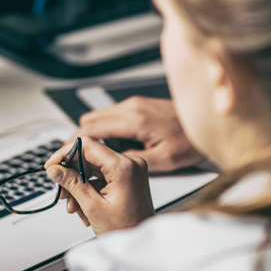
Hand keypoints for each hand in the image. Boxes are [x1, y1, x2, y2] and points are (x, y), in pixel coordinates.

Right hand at [44, 137, 153, 234]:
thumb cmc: (126, 229)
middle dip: (72, 174)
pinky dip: (90, 189)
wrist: (141, 244)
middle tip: (61, 191)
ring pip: (94, 168)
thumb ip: (72, 183)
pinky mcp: (128, 178)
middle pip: (90, 157)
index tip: (52, 166)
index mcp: (124, 167)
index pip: (88, 145)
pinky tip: (84, 207)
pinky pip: (102, 177)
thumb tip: (54, 169)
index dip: (65, 153)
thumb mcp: (93, 207)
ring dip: (79, 185)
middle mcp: (130, 163)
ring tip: (74, 206)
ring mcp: (130, 170)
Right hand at [78, 97, 202, 172]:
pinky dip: (105, 131)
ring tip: (95, 159)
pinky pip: (111, 117)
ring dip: (92, 137)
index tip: (63, 158)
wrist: (208, 121)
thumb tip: (106, 165)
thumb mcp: (162, 160)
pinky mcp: (138, 106)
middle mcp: (131, 107)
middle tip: (75, 162)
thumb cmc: (190, 141)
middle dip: (78, 142)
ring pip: (98, 117)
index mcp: (134, 120)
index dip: (72, 145)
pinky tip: (114, 149)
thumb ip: (131, 161)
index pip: (90, 129)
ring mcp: (134, 104)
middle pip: (88, 121)